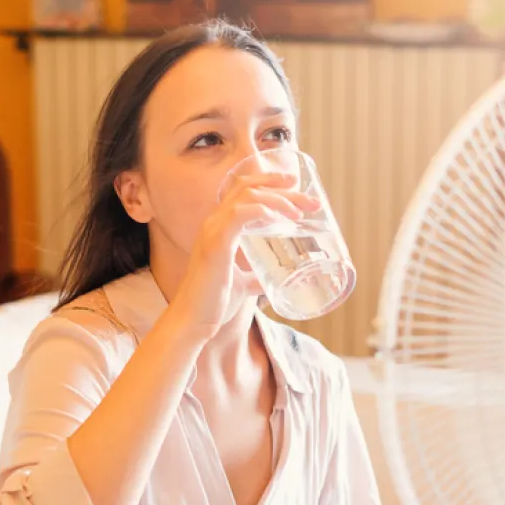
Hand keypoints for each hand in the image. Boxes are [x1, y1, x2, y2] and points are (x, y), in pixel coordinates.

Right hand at [168, 172, 319, 337]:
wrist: (193, 322)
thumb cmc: (213, 304)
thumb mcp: (242, 285)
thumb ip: (255, 278)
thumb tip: (272, 281)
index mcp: (219, 227)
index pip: (242, 188)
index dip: (269, 181)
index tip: (297, 186)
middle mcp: (214, 222)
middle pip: (248, 186)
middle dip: (282, 186)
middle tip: (311, 201)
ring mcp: (213, 231)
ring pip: (247, 195)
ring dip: (279, 199)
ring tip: (301, 212)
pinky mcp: (216, 245)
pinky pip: (240, 215)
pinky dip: (262, 211)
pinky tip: (279, 218)